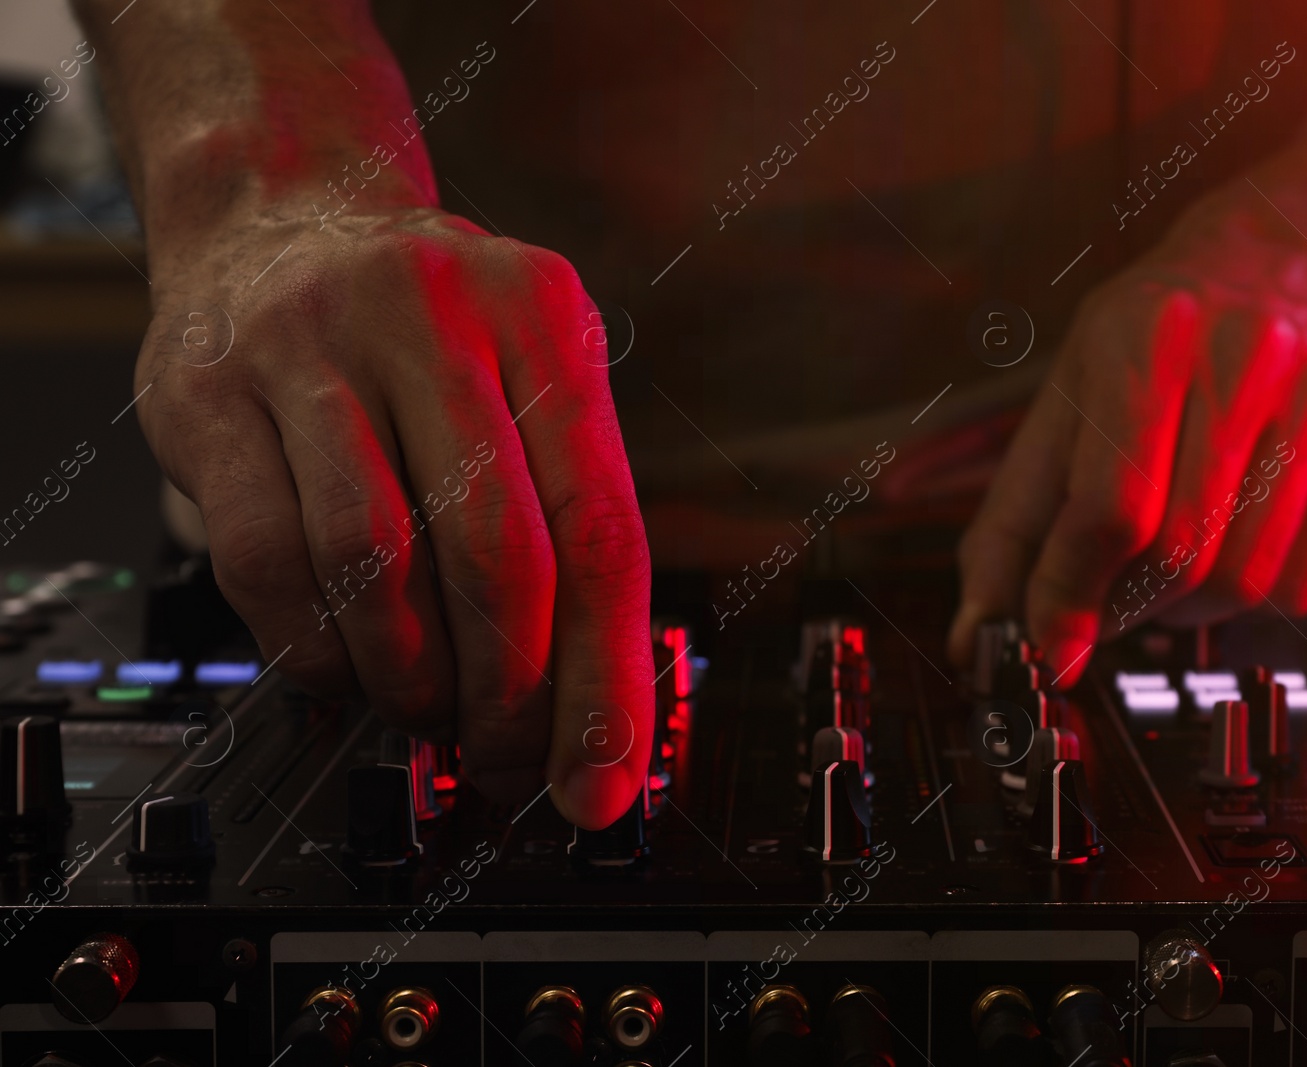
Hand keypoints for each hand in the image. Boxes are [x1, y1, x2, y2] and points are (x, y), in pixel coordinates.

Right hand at [138, 205, 651, 829]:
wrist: (281, 218)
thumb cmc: (433, 334)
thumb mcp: (533, 378)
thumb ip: (568, 518)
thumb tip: (596, 706)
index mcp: (543, 318)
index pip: (598, 527)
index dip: (606, 675)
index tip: (602, 778)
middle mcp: (433, 315)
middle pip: (494, 553)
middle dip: (507, 696)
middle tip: (504, 762)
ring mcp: (311, 346)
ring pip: (373, 564)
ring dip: (410, 679)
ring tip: (429, 714)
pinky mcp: (208, 393)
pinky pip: (265, 560)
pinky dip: (316, 649)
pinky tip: (347, 669)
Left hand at [949, 209, 1306, 683]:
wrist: (1277, 266)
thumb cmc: (1148, 347)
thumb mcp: (1061, 403)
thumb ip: (1013, 520)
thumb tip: (977, 635)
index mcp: (1146, 338)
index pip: (1111, 507)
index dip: (1072, 594)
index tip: (1051, 652)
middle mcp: (1244, 358)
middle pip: (1181, 551)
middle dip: (1124, 608)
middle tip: (1100, 612)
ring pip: (1244, 581)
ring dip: (1184, 614)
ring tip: (1160, 581)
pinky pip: (1302, 585)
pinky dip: (1248, 604)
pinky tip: (1223, 558)